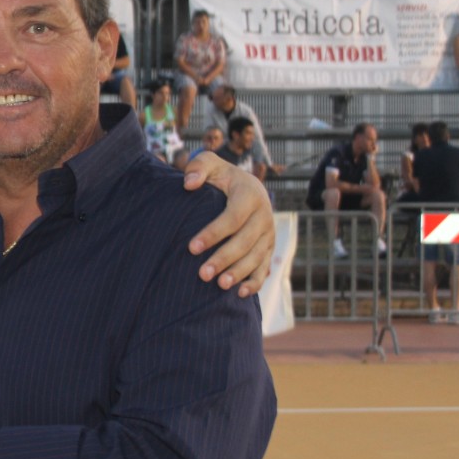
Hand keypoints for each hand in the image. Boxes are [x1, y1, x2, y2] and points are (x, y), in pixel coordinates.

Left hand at [183, 151, 274, 296]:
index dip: (212, 234)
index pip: (232, 218)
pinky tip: (240, 293)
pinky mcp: (269, 248)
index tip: (191, 248)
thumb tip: (189, 183)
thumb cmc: (220, 177)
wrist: (244, 187)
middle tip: (202, 274)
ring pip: (256, 257)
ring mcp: (268, 234)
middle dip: (224, 259)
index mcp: (250, 195)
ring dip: (238, 273)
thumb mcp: (209, 164)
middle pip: (245, 242)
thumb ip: (198, 167)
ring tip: (219, 285)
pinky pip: (265, 267)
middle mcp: (264, 215)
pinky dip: (255, 282)